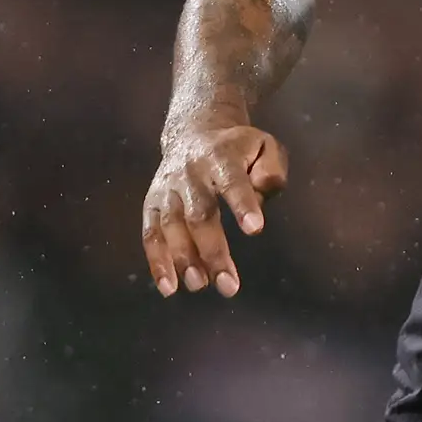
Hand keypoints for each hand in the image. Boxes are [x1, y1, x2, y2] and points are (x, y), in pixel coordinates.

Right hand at [142, 124, 288, 296]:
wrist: (191, 134)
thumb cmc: (237, 151)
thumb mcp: (263, 148)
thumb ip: (271, 170)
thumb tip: (263, 191)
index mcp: (220, 156)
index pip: (232, 180)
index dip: (242, 203)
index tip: (254, 230)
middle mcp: (189, 173)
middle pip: (199, 213)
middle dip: (212, 250)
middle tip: (228, 285)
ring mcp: (167, 189)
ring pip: (171, 225)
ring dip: (183, 259)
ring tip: (199, 286)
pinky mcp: (152, 204)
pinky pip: (150, 234)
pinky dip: (157, 261)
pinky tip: (169, 287)